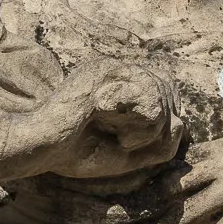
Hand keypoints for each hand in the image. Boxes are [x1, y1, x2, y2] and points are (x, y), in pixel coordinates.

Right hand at [35, 57, 182, 177]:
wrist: (41, 151)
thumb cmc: (79, 152)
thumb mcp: (131, 154)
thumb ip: (161, 144)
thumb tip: (180, 124)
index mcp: (121, 82)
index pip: (166, 87)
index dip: (166, 117)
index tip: (142, 141)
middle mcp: (117, 70)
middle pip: (167, 88)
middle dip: (160, 125)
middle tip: (132, 143)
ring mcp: (109, 69)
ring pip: (159, 94)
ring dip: (149, 128)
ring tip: (123, 140)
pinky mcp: (103, 76)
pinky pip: (145, 98)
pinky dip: (140, 124)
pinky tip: (116, 132)